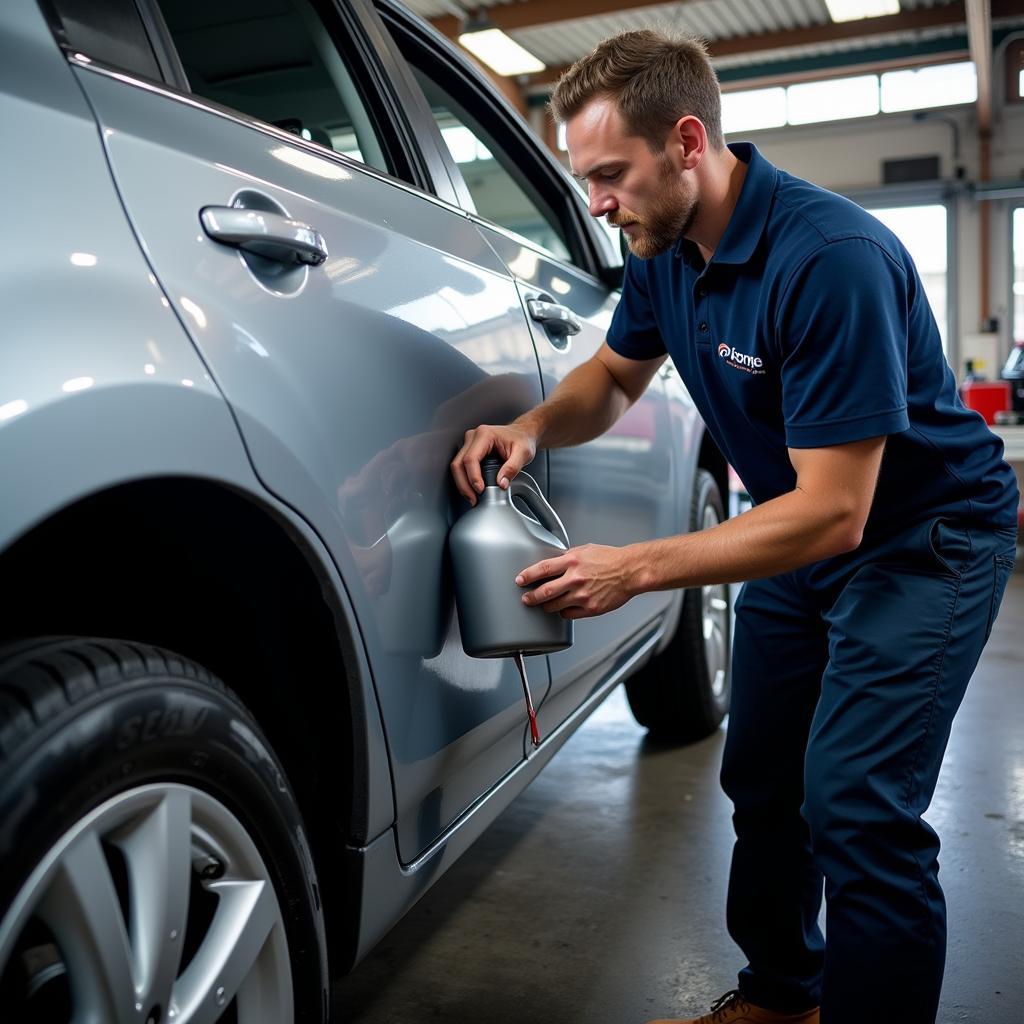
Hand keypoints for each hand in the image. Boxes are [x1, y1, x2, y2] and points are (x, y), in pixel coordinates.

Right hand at [451, 422, 537, 504]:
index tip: (480, 490)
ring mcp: (469, 443)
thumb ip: (512, 468)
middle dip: (464, 485)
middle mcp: (473, 437)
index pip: (471, 459)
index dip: (473, 477)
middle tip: (473, 499)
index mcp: (485, 435)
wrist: (522, 434)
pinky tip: (473, 490)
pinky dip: (465, 481)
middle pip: (458, 464)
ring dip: (463, 484)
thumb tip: (501, 483)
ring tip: (473, 497)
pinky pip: (461, 467)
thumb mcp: (523, 453)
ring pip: (457, 466)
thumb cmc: (522, 439)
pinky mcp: (469, 450)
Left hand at [516, 544, 639, 619]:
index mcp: (572, 561)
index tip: (520, 580)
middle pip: (545, 591)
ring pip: (555, 606)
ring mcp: (582, 595)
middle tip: (526, 599)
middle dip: (531, 597)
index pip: (542, 569)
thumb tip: (553, 562)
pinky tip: (563, 608)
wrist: (630, 571)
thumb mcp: (585, 550)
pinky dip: (563, 612)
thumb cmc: (610, 559)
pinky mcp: (590, 608)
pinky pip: (568, 614)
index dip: (528, 575)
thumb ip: (567, 557)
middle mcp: (575, 578)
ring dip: (546, 606)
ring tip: (544, 604)